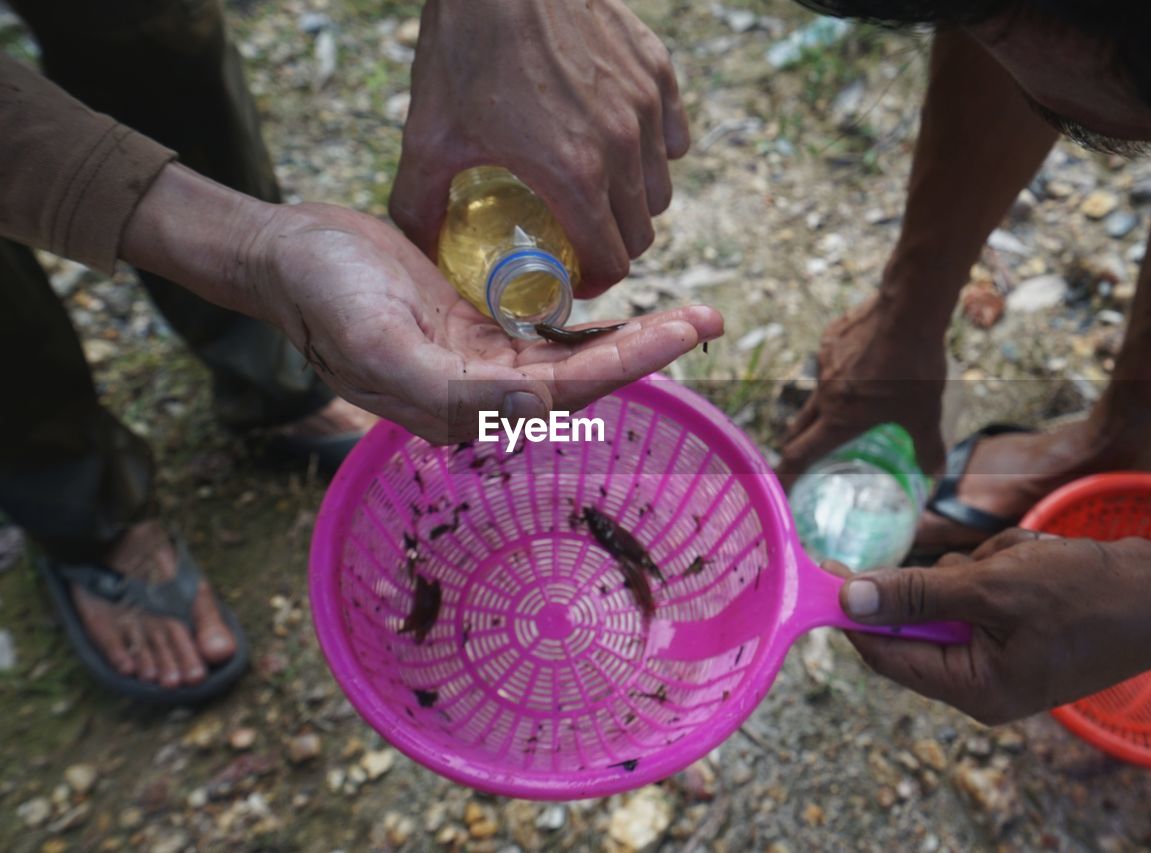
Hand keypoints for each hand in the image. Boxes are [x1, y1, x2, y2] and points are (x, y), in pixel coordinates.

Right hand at [122, 165, 721, 442]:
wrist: (287, 253)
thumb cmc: (322, 293)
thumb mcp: (378, 338)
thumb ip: (448, 388)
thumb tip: (534, 407)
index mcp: (459, 408)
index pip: (563, 392)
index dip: (627, 363)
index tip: (682, 333)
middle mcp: (479, 394)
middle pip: (582, 377)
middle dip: (648, 351)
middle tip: (709, 319)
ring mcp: (481, 360)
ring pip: (575, 354)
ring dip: (634, 337)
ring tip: (692, 316)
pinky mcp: (479, 329)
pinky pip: (550, 330)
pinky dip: (595, 320)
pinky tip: (635, 310)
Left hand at [390, 0, 688, 294]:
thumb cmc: (466, 46)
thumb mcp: (429, 135)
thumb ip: (419, 203)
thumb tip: (418, 246)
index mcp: (575, 174)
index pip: (612, 262)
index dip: (593, 283)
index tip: (573, 279)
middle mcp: (623, 146)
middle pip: (642, 233)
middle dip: (613, 249)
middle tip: (580, 241)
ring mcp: (646, 107)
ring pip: (661, 189)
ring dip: (634, 205)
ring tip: (598, 194)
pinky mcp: (657, 71)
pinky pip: (673, 138)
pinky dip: (654, 154)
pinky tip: (620, 144)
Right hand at [776, 295, 946, 486]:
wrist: (907, 309)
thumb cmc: (915, 366)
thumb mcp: (926, 412)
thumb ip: (927, 446)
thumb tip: (935, 475)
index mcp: (840, 419)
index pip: (801, 454)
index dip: (786, 475)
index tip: (777, 488)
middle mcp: (825, 395)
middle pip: (801, 427)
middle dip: (799, 444)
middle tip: (803, 455)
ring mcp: (825, 364)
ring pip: (818, 394)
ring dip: (825, 407)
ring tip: (847, 406)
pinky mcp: (831, 340)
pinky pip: (830, 364)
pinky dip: (841, 372)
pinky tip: (865, 364)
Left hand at [826, 529, 1150, 724]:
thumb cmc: (1087, 596)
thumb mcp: (992, 587)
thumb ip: (915, 595)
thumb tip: (850, 599)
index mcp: (973, 689)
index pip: (885, 655)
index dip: (855, 613)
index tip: (828, 571)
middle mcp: (982, 683)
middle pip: (919, 622)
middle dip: (948, 579)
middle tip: (985, 563)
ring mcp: (1002, 658)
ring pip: (952, 595)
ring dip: (982, 566)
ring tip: (1027, 562)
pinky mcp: (1019, 633)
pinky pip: (983, 590)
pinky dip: (1003, 566)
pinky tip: (1039, 562)